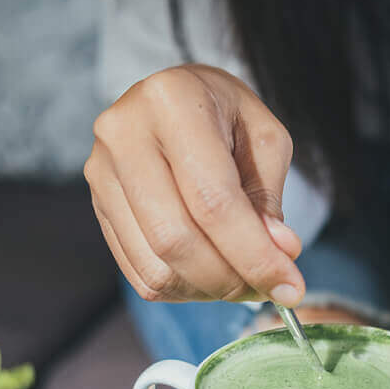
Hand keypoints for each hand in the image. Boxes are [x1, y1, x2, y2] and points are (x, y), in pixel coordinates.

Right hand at [84, 65, 303, 305]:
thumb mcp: (265, 142)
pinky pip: (141, 273)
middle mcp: (124, 135)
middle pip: (176, 240)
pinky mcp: (99, 206)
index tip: (291, 288)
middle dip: (231, 280)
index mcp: (172, 102)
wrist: (180, 98)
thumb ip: (269, 200)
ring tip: (244, 279)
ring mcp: (102, 173)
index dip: (255, 255)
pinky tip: (213, 275)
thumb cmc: (229, 117)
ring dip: (209, 290)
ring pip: (156, 266)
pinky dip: (185, 289)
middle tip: (270, 288)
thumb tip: (279, 254)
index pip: (213, 202)